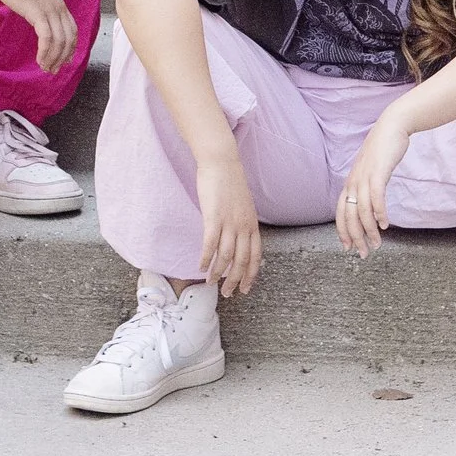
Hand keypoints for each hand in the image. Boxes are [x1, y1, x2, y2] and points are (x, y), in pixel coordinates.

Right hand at [0, 0, 77, 74]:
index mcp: (60, 5)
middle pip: (69, 38)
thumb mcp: (36, 2)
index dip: (70, 48)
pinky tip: (39, 60)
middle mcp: (59, 7)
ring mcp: (49, 10)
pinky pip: (46, 38)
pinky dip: (45, 52)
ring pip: (59, 40)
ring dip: (53, 58)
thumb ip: (44, 15)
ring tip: (45, 68)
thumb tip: (45, 33)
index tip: (64, 61)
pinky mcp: (38, 13)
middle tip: (53, 70)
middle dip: (63, 57)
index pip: (73, 30)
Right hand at [196, 151, 262, 296]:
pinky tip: (200, 266)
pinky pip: (209, 245)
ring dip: (218, 273)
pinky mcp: (213, 218)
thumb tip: (238, 239)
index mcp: (252, 224)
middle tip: (227, 293)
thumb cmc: (230, 182)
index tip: (245, 289)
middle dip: (234, 280)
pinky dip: (205, 259)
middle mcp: (243, 226)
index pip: (255, 256)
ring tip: (210, 283)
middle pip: (241, 261)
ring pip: (225, 257)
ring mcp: (229, 222)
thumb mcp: (243, 206)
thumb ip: (242, 223)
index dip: (250, 275)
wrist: (222, 162)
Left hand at [335, 111, 412, 258]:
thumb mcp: (371, 171)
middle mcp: (353, 181)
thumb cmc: (383, 150)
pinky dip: (379, 213)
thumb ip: (368, 187)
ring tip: (377, 244)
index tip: (348, 248)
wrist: (392, 126)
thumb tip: (370, 207)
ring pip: (361, 211)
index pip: (340, 212)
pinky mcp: (378, 172)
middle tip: (363, 254)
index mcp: (350, 182)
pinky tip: (385, 224)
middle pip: (349, 216)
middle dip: (355, 237)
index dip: (343, 232)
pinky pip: (376, 197)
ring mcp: (364, 176)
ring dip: (369, 230)